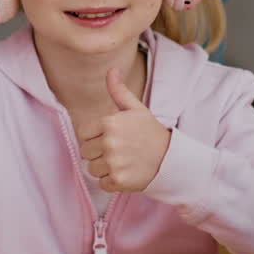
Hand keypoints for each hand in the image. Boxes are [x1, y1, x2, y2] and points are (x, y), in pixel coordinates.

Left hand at [79, 67, 171, 191]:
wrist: (170, 158)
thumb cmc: (150, 132)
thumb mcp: (136, 109)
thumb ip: (118, 91)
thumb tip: (111, 70)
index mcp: (109, 123)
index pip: (82, 134)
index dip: (94, 136)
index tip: (110, 137)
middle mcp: (109, 143)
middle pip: (85, 152)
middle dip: (98, 152)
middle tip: (118, 150)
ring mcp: (113, 163)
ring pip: (92, 169)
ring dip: (104, 168)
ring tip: (122, 161)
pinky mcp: (118, 181)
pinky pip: (102, 184)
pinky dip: (111, 181)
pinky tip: (125, 173)